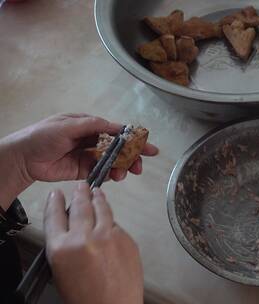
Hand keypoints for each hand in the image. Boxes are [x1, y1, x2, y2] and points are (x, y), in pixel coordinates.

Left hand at [4, 113, 158, 183]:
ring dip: (121, 167)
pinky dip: (110, 175)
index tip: (146, 146)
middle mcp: (91, 140)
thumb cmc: (41, 136)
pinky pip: (102, 173)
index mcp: (89, 126)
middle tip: (141, 165)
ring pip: (112, 162)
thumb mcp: (66, 125)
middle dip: (132, 156)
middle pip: (118, 148)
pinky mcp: (83, 171)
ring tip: (124, 174)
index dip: (132, 138)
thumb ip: (91, 125)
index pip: (115, 131)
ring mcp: (88, 156)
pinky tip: (113, 177)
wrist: (23, 159)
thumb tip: (113, 125)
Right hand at [44, 183, 142, 303]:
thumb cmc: (86, 297)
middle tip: (81, 185)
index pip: (55, 216)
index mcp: (62, 247)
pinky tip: (109, 220)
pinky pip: (116, 225)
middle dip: (80, 193)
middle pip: (81, 206)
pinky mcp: (126, 238)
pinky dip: (111, 221)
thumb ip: (65, 246)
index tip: (56, 194)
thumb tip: (73, 229)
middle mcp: (85, 237)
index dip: (55, 203)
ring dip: (98, 198)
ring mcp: (108, 236)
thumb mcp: (61, 270)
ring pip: (102, 209)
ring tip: (97, 192)